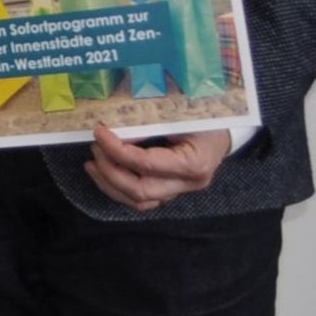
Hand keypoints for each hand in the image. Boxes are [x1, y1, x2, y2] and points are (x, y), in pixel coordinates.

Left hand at [85, 125, 231, 211]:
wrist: (224, 132)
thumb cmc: (204, 117)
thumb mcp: (178, 114)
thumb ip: (148, 124)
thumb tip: (113, 132)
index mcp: (194, 164)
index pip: (146, 165)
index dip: (117, 150)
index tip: (99, 133)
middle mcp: (188, 184)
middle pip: (140, 191)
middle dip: (110, 170)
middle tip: (95, 148)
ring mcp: (180, 192)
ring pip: (139, 201)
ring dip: (109, 184)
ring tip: (92, 163)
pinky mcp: (170, 191)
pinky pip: (141, 199)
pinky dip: (118, 188)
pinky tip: (103, 172)